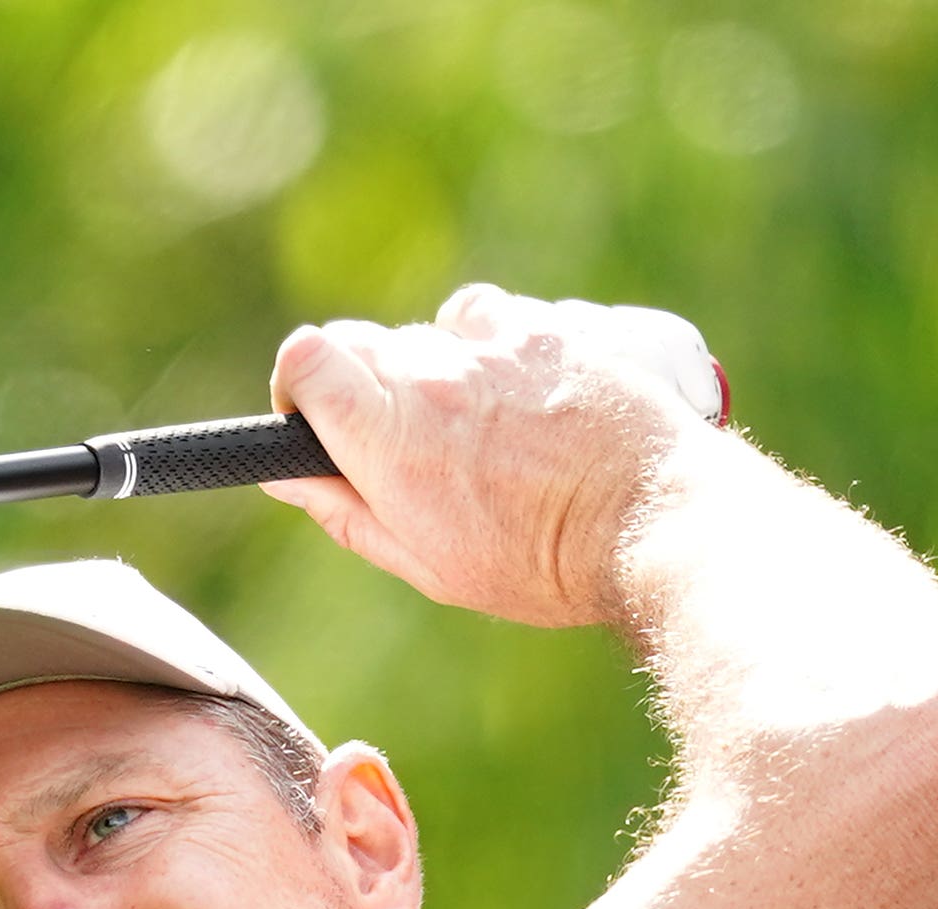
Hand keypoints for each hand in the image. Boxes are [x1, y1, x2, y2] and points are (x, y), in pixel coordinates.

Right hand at [269, 288, 725, 630]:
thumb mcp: (428, 563)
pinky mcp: (546, 326)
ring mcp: (493, 343)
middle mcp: (433, 374)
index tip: (317, 421)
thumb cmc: (540, 562)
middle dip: (357, 383)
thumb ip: (346, 512)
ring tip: (472, 426)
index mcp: (389, 436)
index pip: (304, 358)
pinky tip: (514, 391)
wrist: (651, 521)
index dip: (300, 388)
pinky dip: (486, 345)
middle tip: (396, 439)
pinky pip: (487, 317)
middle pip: (355, 340)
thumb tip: (286, 476)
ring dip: (429, 368)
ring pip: (424, 331)